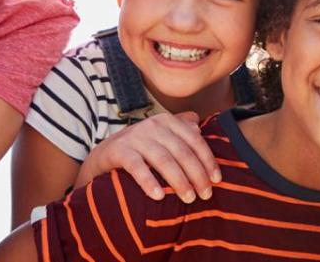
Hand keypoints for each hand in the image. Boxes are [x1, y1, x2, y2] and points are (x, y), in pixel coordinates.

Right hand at [75, 111, 219, 203]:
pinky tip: (159, 196)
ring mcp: (135, 137)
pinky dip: (149, 182)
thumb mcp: (160, 136)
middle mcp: (152, 125)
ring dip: (179, 181)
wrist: (102, 155)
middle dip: (197, 175)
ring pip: (164, 160)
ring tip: (189, 198)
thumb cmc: (139, 148)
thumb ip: (180, 129)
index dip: (208, 161)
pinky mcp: (118, 151)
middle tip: (205, 195)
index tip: (216, 180)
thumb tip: (199, 127)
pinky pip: (137, 167)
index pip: (195, 141)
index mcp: (167, 121)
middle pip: (182, 152)